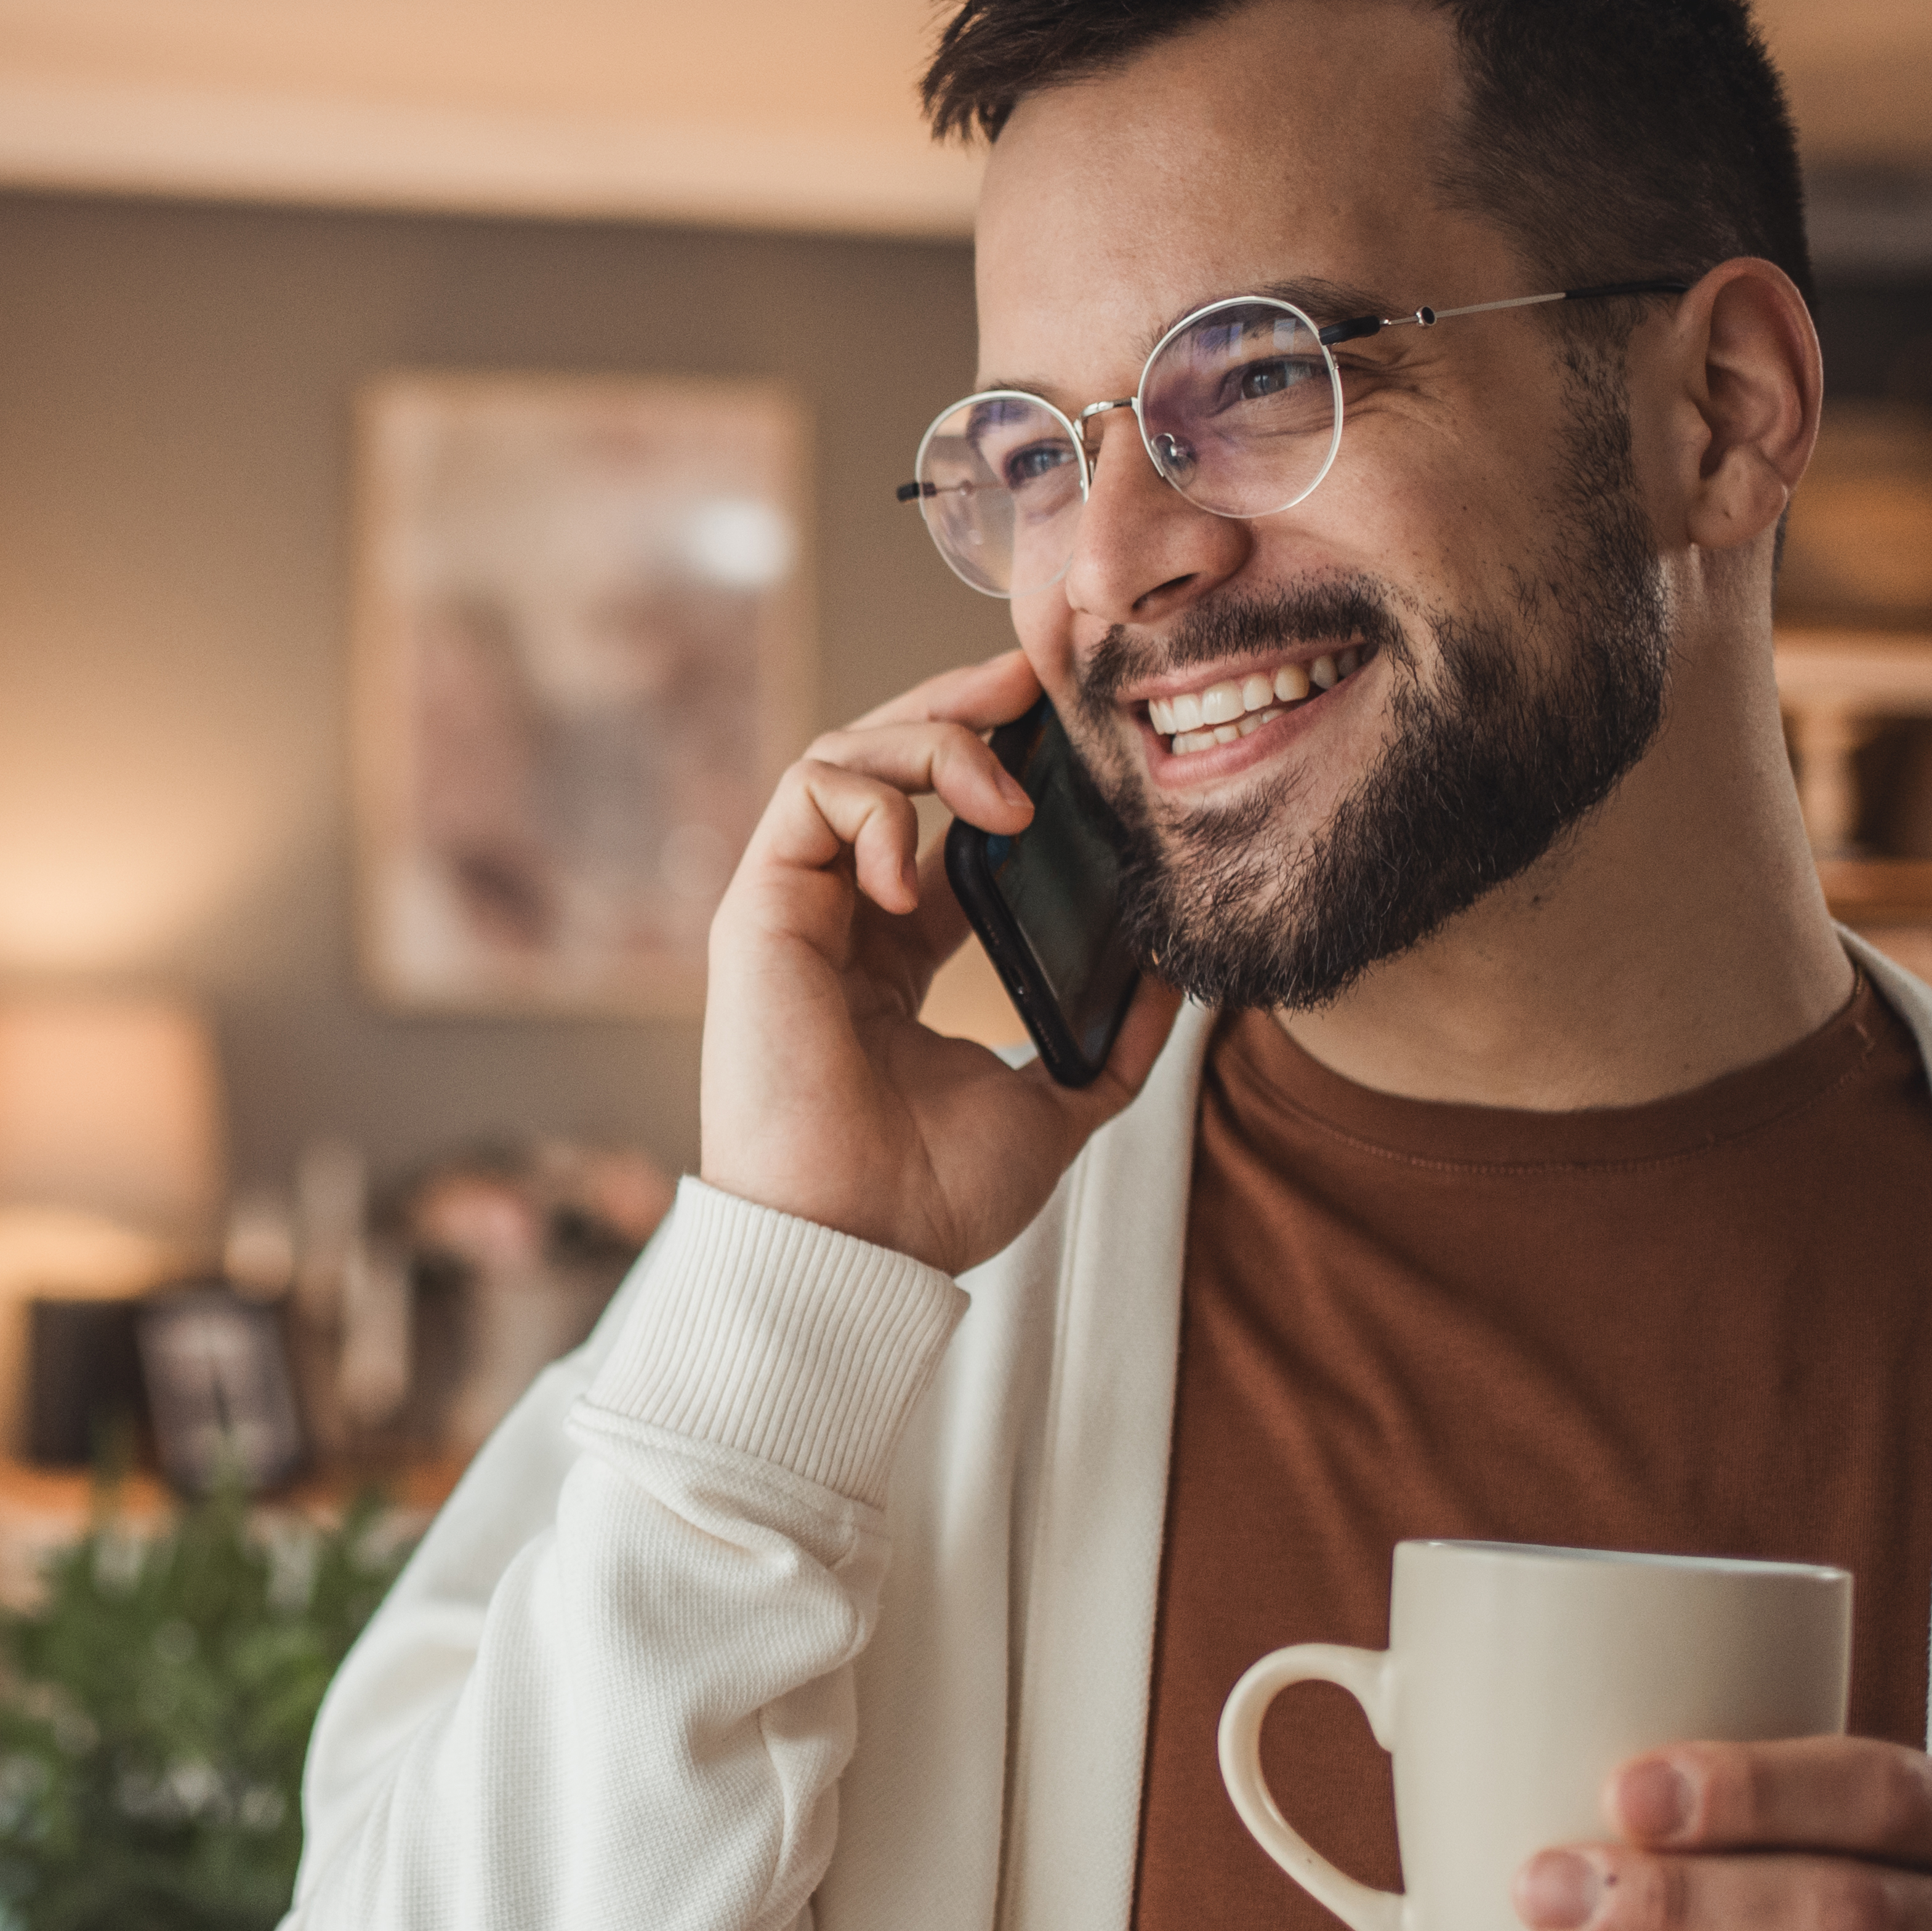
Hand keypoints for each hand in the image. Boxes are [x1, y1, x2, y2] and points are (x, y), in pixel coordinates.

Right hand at [698, 656, 1178, 1272]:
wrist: (858, 1248)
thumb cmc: (931, 1198)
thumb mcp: (1057, 1104)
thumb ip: (1112, 1041)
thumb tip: (1174, 974)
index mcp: (896, 959)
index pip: (938, 824)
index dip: (997, 759)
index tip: (1066, 730)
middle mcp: (839, 921)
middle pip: (885, 765)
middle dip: (960, 706)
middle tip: (1035, 682)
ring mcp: (793, 911)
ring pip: (843, 757)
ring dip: (931, 746)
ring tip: (1004, 795)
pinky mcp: (757, 911)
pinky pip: (806, 795)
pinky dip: (872, 803)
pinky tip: (918, 868)